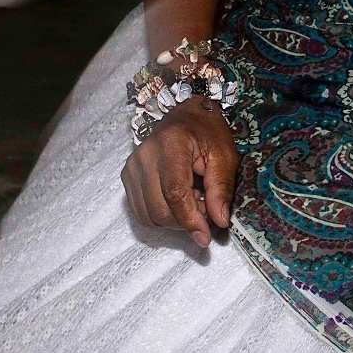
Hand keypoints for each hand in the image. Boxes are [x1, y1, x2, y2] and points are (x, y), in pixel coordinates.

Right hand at [120, 100, 239, 247]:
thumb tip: (219, 221)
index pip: (174, 192)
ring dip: (173, 220)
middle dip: (184, 220)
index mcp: (170, 145)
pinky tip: (176, 200)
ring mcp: (132, 167)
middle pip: (159, 209)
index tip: (204, 237)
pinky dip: (161, 215)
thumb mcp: (224, 155)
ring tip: (193, 200)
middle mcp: (144, 156)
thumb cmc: (207, 132)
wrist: (185, 115)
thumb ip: (221, 188)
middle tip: (206, 207)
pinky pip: (141, 212)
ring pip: (148, 216)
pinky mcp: (127, 176)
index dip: (189, 219)